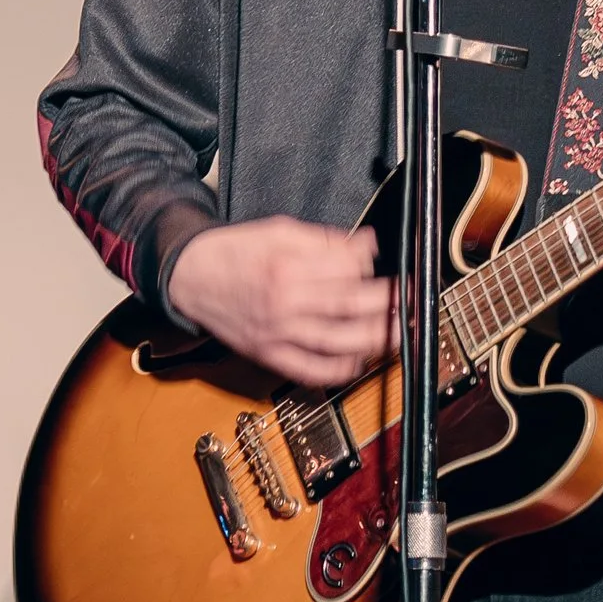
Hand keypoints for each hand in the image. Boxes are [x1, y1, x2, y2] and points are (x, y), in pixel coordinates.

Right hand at [166, 215, 395, 387]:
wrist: (190, 278)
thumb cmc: (234, 252)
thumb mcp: (279, 231)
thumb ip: (325, 240)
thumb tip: (366, 246)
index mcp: (287, 266)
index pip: (345, 270)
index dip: (372, 268)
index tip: (390, 267)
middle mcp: (284, 302)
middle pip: (349, 306)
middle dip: (388, 304)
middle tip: (412, 302)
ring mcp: (277, 333)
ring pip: (338, 342)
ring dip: (376, 340)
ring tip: (401, 334)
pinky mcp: (269, 354)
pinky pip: (311, 370)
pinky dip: (340, 370)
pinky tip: (360, 360)